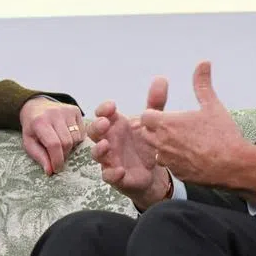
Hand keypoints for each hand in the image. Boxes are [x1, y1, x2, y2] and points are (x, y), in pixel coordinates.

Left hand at [20, 96, 84, 175]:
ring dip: (70, 147)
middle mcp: (54, 113)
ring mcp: (66, 110)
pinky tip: (67, 136)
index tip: (57, 169)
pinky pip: (82, 131)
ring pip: (76, 138)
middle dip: (64, 155)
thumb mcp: (29, 143)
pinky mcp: (75, 110)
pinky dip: (76, 138)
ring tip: (61, 145)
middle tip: (58, 157)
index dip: (57, 160)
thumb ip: (39, 157)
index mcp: (39, 122)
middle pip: (67, 142)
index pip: (53, 144)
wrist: (35, 107)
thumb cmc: (32, 128)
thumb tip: (50, 171)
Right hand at [89, 77, 171, 208]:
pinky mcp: (116, 177)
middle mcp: (110, 140)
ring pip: (96, 154)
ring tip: (107, 145)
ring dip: (99, 149)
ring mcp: (110, 158)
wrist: (154, 172)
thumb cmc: (146, 143)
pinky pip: (109, 176)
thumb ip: (155, 102)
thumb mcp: (152, 122)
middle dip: (96, 126)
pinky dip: (112, 174)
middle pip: (94, 132)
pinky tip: (120, 170)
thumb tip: (161, 78)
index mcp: (116, 125)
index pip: (103, 113)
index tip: (112, 106)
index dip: (104, 109)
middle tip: (105, 122)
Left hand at [138, 61, 255, 199]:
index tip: (165, 115)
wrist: (235, 165)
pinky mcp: (177, 173)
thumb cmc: (223, 134)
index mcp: (167, 123)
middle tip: (173, 127)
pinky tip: (190, 156)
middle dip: (156, 129)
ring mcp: (169, 160)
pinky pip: (169, 165)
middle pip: (147, 133)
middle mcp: (163, 142)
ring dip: (164, 145)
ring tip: (183, 141)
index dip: (154, 115)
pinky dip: (174, 160)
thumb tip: (203, 62)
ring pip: (156, 150)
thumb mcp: (212, 105)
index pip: (145, 116)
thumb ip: (202, 83)